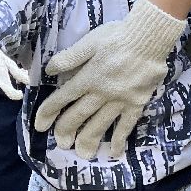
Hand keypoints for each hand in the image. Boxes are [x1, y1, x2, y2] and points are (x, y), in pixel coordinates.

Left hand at [34, 0, 185, 158]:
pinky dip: (119, 139)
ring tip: (82, 153)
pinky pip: (127, 125)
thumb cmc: (118, 36)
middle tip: (60, 143)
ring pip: (100, 125)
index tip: (40, 126)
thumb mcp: (90, 41)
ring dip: (89, 141)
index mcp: (87, 77)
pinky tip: (113, 152)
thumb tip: (49, 70)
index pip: (62, 98)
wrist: (150, 38)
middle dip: (66, 131)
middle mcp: (101, 92)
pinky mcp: (136, 104)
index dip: (48, 113)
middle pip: (78, 116)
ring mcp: (120, 100)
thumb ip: (70, 57)